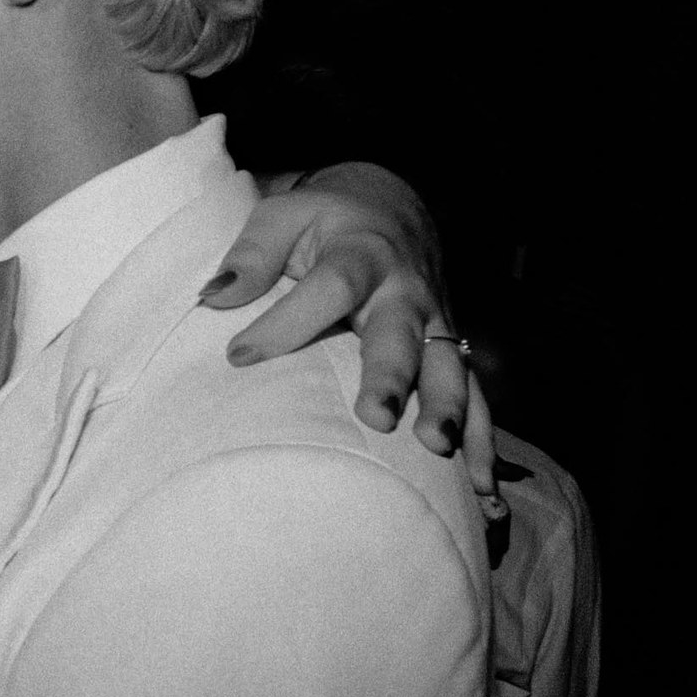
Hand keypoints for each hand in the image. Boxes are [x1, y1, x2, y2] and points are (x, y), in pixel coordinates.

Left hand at [206, 162, 495, 500]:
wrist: (393, 210)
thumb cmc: (322, 220)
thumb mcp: (281, 216)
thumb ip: (251, 254)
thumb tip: (213, 297)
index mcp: (360, 253)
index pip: (327, 288)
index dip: (285, 322)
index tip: (238, 355)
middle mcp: (404, 291)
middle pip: (400, 335)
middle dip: (391, 376)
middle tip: (377, 417)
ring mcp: (434, 323)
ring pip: (449, 367)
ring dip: (447, 408)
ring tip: (437, 447)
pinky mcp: (451, 351)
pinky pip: (474, 394)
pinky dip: (482, 440)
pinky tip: (482, 486)